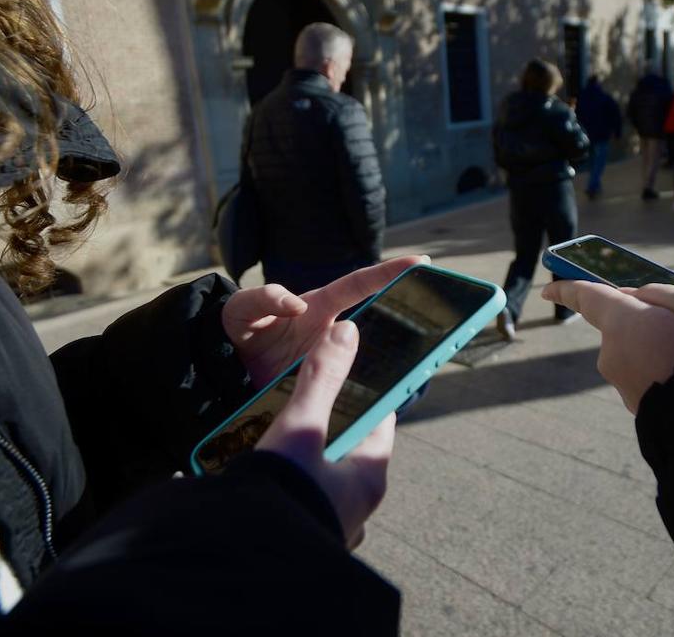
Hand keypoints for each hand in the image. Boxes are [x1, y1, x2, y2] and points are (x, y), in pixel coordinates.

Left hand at [222, 256, 427, 387]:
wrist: (227, 368)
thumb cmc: (239, 328)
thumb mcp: (241, 310)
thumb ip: (262, 299)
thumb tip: (295, 302)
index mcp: (319, 306)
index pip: (359, 285)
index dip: (388, 272)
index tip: (420, 263)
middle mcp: (333, 334)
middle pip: (380, 326)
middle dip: (411, 322)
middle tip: (445, 320)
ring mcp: (332, 362)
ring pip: (372, 362)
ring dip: (396, 366)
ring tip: (422, 369)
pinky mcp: (325, 389)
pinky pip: (351, 392)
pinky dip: (369, 399)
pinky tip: (383, 410)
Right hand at [257, 321, 394, 548]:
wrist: (245, 563)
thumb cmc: (284, 493)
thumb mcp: (302, 426)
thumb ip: (322, 378)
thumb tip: (347, 330)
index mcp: (368, 477)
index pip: (380, 421)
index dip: (366, 392)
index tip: (353, 371)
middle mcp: (358, 507)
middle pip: (350, 449)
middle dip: (327, 425)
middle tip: (304, 403)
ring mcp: (332, 527)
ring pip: (325, 478)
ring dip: (305, 457)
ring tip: (278, 437)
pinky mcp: (305, 540)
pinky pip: (303, 503)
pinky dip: (289, 485)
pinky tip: (266, 476)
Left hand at [542, 281, 673, 412]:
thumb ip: (662, 295)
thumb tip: (635, 299)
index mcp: (622, 323)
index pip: (587, 298)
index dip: (567, 290)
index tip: (548, 290)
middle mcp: (612, 355)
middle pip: (625, 326)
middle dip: (649, 322)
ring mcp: (623, 385)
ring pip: (640, 353)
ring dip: (661, 350)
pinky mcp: (638, 409)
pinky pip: (650, 379)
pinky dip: (666, 374)